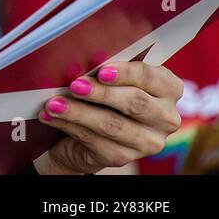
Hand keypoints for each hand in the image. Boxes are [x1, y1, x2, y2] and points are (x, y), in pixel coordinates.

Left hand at [37, 61, 183, 173]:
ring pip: (112, 125)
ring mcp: (147, 141)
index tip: (102, 71)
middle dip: (101, 93)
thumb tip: (86, 60)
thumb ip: (106, 69)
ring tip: (54, 104)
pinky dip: (68, 125)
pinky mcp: (124, 157)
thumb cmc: (101, 94)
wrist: (88, 133)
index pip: (152, 77)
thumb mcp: (107, 79)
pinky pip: (94, 140)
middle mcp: (165, 118)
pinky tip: (51, 117)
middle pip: (135, 103)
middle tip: (75, 86)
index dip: (127, 74)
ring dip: (78, 112)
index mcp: (167, 89)